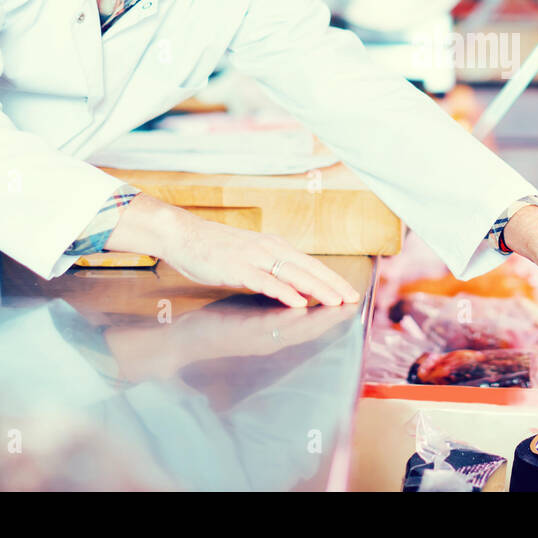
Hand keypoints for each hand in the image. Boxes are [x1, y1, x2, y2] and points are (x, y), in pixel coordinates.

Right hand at [163, 214, 361, 307]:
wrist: (185, 236)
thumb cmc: (216, 249)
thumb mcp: (251, 257)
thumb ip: (273, 271)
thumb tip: (298, 289)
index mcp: (275, 246)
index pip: (311, 264)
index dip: (332, 279)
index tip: (350, 292)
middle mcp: (270, 249)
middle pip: (309, 268)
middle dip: (333, 285)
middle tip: (352, 299)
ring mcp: (254, 257)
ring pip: (293, 274)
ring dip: (316, 288)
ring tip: (335, 301)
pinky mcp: (238, 268)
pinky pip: (266, 281)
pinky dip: (284, 291)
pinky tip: (297, 302)